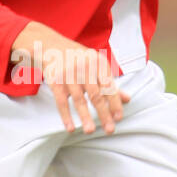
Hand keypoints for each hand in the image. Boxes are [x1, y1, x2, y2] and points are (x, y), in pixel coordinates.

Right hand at [10, 22, 130, 133]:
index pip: (109, 86)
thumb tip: (127, 99)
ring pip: (79, 99)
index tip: (119, 118)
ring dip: (85, 117)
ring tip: (90, 131)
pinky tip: (71, 128)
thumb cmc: (78, 58)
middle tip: (110, 130)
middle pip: (96, 94)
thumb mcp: (95, 65)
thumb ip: (110, 83)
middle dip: (103, 113)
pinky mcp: (54, 80)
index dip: (115, 102)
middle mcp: (84, 67)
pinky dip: (66, 116)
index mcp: (97, 63)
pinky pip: (61, 101)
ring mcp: (68, 74)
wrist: (49, 45)